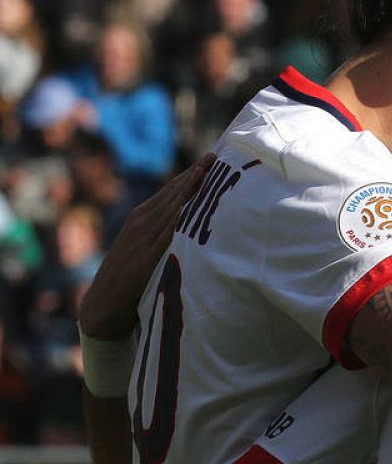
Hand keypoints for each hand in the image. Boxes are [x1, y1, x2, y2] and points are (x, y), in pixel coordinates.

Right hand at [79, 154, 213, 338]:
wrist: (102, 307)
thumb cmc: (129, 281)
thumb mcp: (145, 250)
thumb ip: (164, 234)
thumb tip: (192, 223)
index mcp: (141, 219)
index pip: (171, 192)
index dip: (191, 176)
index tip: (212, 160)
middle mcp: (141, 223)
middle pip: (173, 194)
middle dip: (195, 175)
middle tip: (216, 157)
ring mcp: (142, 239)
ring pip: (171, 209)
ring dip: (190, 190)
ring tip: (209, 171)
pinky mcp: (146, 258)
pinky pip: (167, 235)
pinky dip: (180, 219)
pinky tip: (194, 207)